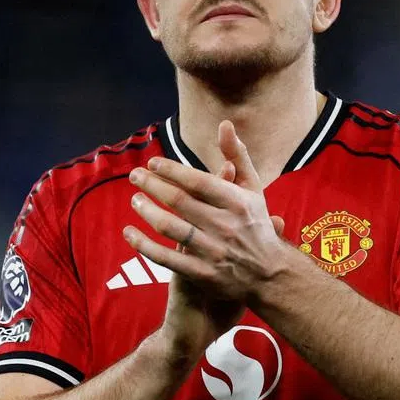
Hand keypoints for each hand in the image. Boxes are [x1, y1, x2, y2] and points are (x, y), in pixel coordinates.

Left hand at [124, 122, 288, 325]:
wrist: (270, 275)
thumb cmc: (256, 225)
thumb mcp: (254, 189)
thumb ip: (238, 156)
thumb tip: (225, 124)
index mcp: (238, 202)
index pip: (197, 181)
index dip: (171, 170)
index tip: (152, 163)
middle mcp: (226, 225)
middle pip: (179, 201)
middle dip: (152, 185)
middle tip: (134, 176)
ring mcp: (213, 251)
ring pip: (170, 227)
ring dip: (146, 211)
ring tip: (134, 200)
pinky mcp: (203, 274)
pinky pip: (166, 258)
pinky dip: (143, 245)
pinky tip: (129, 233)